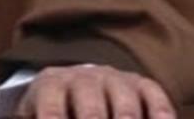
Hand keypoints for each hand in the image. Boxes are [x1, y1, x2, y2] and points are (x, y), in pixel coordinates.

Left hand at [15, 64, 175, 118]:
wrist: (77, 80)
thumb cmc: (52, 110)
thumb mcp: (34, 114)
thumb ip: (33, 116)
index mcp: (50, 86)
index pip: (51, 111)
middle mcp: (84, 78)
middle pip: (90, 108)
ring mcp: (115, 79)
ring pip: (124, 103)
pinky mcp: (141, 84)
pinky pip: (154, 96)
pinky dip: (160, 113)